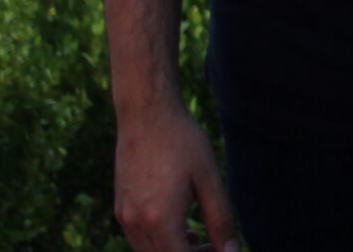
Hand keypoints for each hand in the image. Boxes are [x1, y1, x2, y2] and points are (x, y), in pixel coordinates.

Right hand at [112, 103, 239, 251]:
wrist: (147, 114)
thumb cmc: (182, 142)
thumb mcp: (209, 178)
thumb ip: (221, 218)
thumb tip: (233, 251)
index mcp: (160, 218)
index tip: (221, 249)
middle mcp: (136, 222)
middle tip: (215, 245)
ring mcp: (124, 216)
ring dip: (173, 251)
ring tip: (197, 236)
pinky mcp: (120, 208)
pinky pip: (138, 238)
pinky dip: (158, 241)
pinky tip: (179, 226)